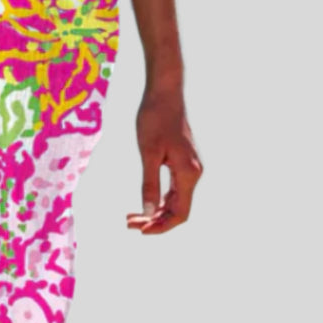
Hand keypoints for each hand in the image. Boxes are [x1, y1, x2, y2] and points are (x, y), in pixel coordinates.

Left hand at [126, 84, 202, 234]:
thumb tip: (148, 213)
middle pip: (177, 209)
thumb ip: (150, 184)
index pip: (180, 213)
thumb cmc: (154, 119)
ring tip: (132, 217)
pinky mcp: (182, 161)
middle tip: (129, 223)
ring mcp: (189, 167)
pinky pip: (173, 188)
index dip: (162, 226)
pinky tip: (144, 201)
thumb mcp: (148, 153)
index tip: (141, 230)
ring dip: (156, 210)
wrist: (164, 92)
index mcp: (188, 173)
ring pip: (175, 200)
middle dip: (155, 220)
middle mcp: (193, 173)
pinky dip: (159, 198)